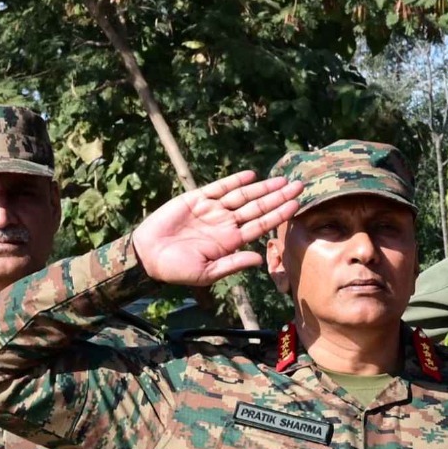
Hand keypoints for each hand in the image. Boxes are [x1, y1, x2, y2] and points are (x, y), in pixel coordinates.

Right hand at [131, 172, 302, 285]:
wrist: (147, 256)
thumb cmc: (177, 270)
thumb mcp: (208, 273)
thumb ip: (233, 264)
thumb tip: (260, 259)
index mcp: (231, 241)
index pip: (262, 225)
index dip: (279, 214)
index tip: (297, 204)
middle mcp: (226, 223)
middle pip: (258, 207)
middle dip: (279, 196)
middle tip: (300, 185)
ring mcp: (212, 210)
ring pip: (243, 195)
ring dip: (263, 187)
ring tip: (282, 179)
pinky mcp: (195, 198)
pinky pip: (219, 187)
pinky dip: (235, 181)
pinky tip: (251, 176)